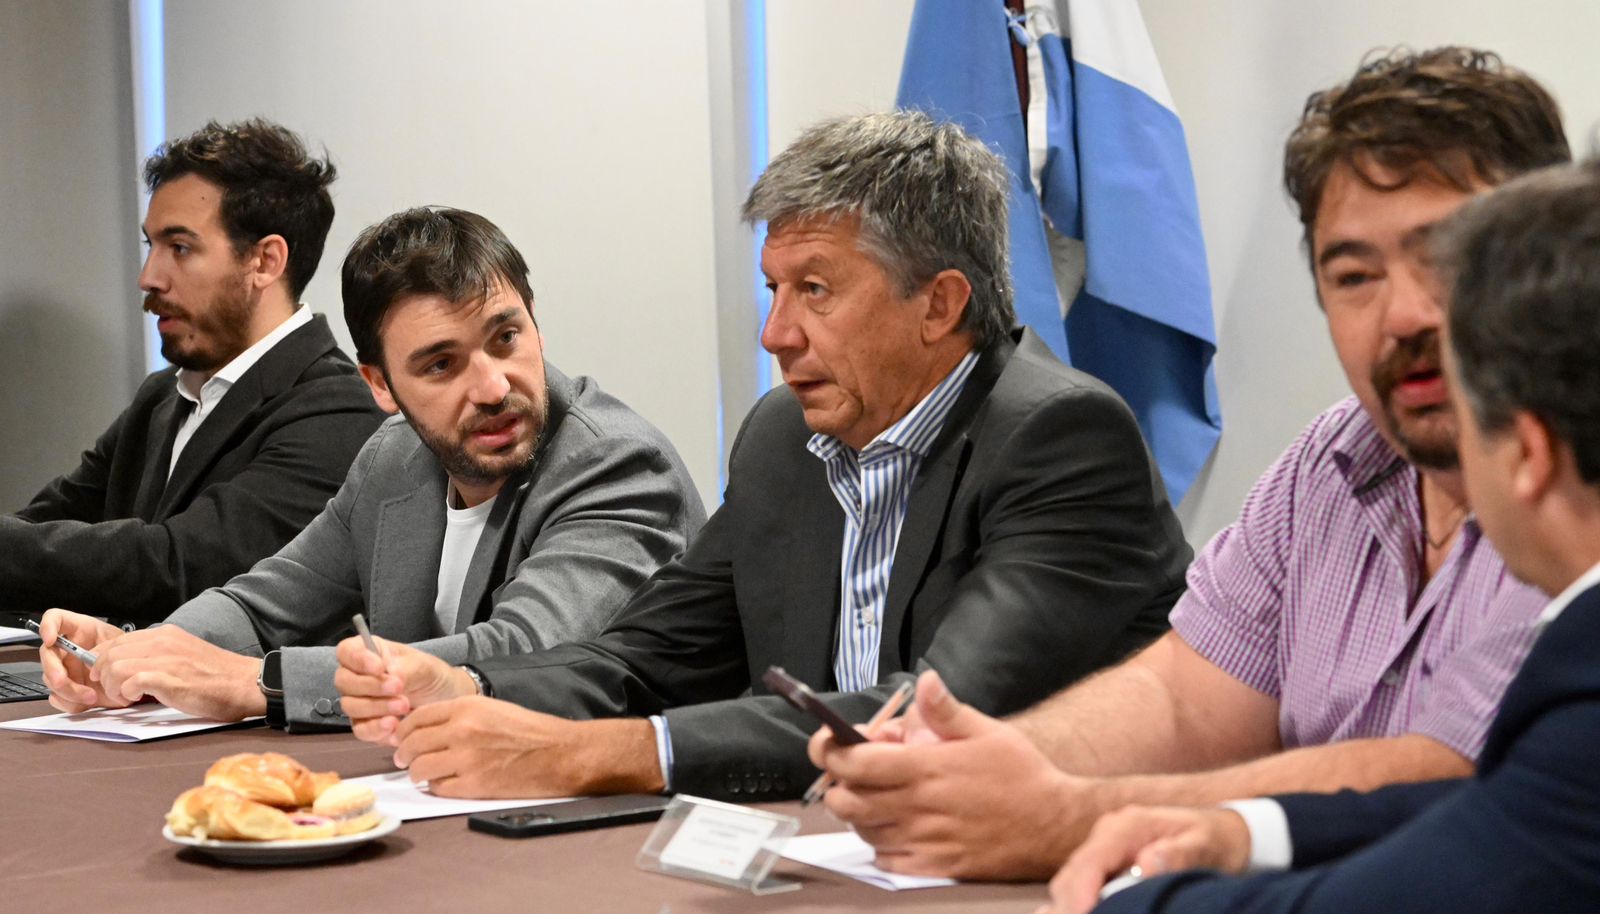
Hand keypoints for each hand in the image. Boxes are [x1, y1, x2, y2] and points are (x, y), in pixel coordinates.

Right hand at [36, 609, 128, 712]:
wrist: (132, 676)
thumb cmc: (126, 653)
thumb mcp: (122, 643)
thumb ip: (108, 647)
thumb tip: (94, 659)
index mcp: (79, 630)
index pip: (56, 618)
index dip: (48, 626)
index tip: (50, 638)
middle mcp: (67, 650)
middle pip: (47, 655)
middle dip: (52, 669)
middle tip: (62, 679)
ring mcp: (66, 670)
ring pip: (51, 680)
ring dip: (68, 691)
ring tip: (91, 696)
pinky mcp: (68, 690)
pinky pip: (59, 699)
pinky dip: (71, 703)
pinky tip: (87, 701)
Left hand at [89, 625, 265, 720]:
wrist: (244, 684)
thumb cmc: (217, 675)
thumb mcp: (184, 653)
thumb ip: (160, 654)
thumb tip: (133, 665)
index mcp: (166, 634)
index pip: (118, 640)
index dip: (104, 658)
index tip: (105, 673)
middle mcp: (162, 641)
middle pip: (111, 653)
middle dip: (104, 674)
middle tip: (114, 690)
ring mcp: (164, 659)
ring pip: (114, 667)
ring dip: (114, 687)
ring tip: (126, 698)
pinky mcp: (167, 679)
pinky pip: (129, 682)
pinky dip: (126, 694)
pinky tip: (138, 700)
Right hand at [334, 636, 474, 745]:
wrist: (444, 701)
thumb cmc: (430, 676)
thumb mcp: (423, 666)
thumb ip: (405, 669)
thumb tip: (391, 676)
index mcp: (367, 653)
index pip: (346, 651)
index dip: (357, 659)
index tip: (380, 667)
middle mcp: (357, 677)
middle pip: (344, 681)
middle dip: (371, 686)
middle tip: (399, 688)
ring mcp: (358, 702)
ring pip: (351, 706)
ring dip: (376, 708)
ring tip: (404, 706)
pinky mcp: (365, 726)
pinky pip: (361, 729)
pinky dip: (376, 729)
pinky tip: (394, 726)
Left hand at [391, 696, 662, 797]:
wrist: (561, 754)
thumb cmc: (533, 732)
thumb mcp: (494, 709)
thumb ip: (461, 716)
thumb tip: (431, 729)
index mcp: (467, 707)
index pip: (417, 717)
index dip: (403, 730)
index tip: (401, 738)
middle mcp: (462, 730)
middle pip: (413, 743)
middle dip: (404, 754)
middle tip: (405, 760)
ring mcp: (465, 759)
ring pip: (419, 769)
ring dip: (417, 773)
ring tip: (423, 775)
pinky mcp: (473, 785)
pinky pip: (438, 788)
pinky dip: (436, 788)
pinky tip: (444, 784)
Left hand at [815, 670, 1111, 879]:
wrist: (1054, 825)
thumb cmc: (1021, 775)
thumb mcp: (987, 731)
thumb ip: (946, 710)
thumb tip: (925, 682)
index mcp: (926, 769)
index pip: (854, 761)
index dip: (829, 751)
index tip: (827, 743)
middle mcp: (918, 807)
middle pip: (845, 799)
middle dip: (838, 781)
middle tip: (855, 770)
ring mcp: (923, 840)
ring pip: (861, 829)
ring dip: (859, 811)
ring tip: (880, 794)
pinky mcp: (933, 865)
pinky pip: (885, 858)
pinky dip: (879, 841)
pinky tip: (898, 824)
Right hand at [1040, 806, 1250, 913]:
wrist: (1219, 831)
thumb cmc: (1214, 840)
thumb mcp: (1205, 846)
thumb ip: (1178, 854)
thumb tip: (1145, 866)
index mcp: (1127, 826)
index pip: (1090, 862)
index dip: (1079, 894)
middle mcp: (1107, 834)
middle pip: (1071, 876)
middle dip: (1068, 907)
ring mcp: (1102, 848)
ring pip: (1069, 884)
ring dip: (1070, 907)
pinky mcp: (1105, 864)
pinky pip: (1080, 887)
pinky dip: (1078, 905)